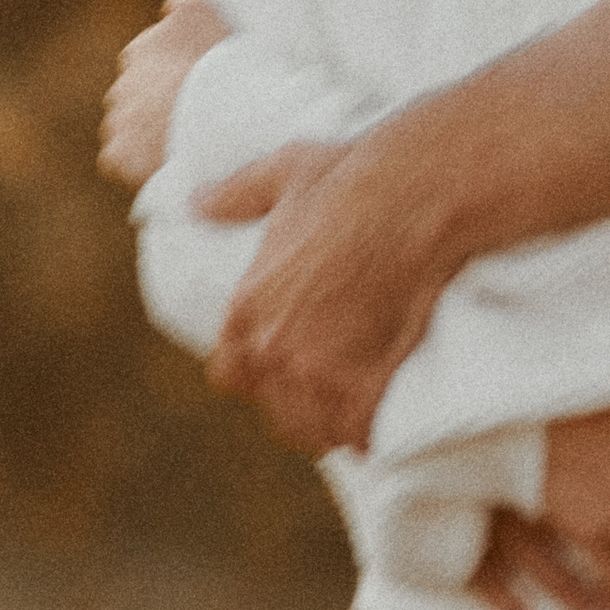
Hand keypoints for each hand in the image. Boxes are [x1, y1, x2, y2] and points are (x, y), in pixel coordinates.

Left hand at [100, 0, 232, 188]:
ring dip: (149, 135)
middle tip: (194, 117)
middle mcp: (122, 84)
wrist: (216, 116)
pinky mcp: (117, 155)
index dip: (175, 73)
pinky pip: (125, 161)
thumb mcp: (211, 12)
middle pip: (139, 96)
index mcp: (144, 50)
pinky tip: (167, 164)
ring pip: (130, 128)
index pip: (151, 60)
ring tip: (183, 145)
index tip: (196, 84)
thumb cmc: (221, 64)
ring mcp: (117, 121)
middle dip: (159, 105)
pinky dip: (140, 165)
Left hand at [199, 136, 450, 454]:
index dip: (258, 371)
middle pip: (275, 407)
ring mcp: (319, 375)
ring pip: (314, 429)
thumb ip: (234, 197)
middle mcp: (273, 351)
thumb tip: (195, 204)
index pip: (232, 372)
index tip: (285, 363)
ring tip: (351, 413)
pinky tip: (379, 423)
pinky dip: (369, 432)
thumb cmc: (349, 181)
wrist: (414, 199)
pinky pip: (358, 434)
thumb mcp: (281, 175)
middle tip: (328, 386)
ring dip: (330, 423)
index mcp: (246, 309)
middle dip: (299, 399)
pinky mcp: (366, 387)